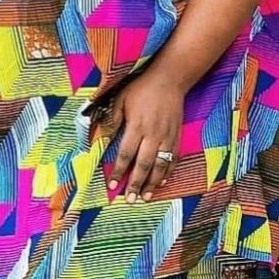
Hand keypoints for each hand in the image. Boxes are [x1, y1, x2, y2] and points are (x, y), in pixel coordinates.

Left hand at [106, 66, 185, 203]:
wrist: (170, 78)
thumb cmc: (141, 88)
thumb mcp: (120, 99)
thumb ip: (112, 120)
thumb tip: (101, 138)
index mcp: (137, 126)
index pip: (126, 155)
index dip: (119, 172)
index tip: (113, 186)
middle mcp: (153, 134)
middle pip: (144, 165)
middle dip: (136, 184)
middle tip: (130, 200)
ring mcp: (167, 136)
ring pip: (160, 165)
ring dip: (153, 183)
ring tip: (146, 197)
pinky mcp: (177, 136)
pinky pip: (173, 158)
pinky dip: (169, 172)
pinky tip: (163, 182)